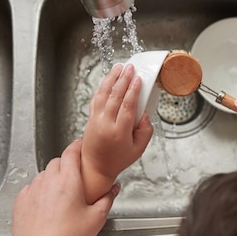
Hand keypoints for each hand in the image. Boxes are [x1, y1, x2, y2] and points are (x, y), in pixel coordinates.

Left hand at [7, 140, 118, 235]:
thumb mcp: (96, 218)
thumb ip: (107, 198)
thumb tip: (114, 189)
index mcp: (68, 180)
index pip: (71, 152)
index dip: (77, 146)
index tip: (80, 146)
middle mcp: (48, 181)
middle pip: (57, 162)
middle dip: (66, 164)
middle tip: (75, 175)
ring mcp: (32, 191)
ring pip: (43, 175)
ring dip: (52, 178)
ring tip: (61, 194)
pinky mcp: (21, 203)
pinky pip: (31, 188)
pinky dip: (39, 191)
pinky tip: (47, 205)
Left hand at [81, 63, 153, 202]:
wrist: (95, 167)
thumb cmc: (117, 159)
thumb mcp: (139, 150)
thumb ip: (145, 131)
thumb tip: (145, 115)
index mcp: (119, 132)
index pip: (127, 106)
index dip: (133, 91)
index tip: (139, 80)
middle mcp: (105, 124)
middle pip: (115, 96)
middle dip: (123, 79)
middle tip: (130, 68)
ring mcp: (95, 120)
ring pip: (103, 94)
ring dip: (111, 79)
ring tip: (119, 68)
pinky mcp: (90, 118)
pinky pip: (96, 99)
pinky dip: (102, 87)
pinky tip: (108, 80)